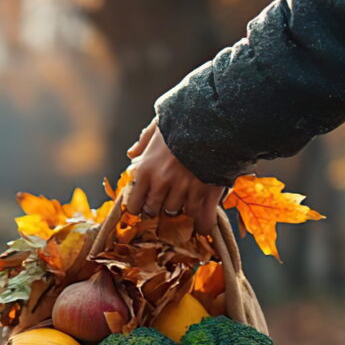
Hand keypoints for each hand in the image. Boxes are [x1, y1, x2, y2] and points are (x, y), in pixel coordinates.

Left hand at [125, 119, 222, 235]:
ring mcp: (186, 189)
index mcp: (147, 169)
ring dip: (180, 212)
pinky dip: (202, 224)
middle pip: (155, 211)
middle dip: (158, 210)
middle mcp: (163, 183)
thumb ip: (144, 142)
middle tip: (164, 205)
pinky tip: (202, 228)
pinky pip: (203, 216)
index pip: (135, 203)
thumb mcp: (158, 126)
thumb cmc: (183, 119)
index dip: (139, 206)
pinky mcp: (207, 191)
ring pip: (179, 213)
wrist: (213, 117)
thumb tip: (131, 154)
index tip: (143, 205)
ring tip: (184, 207)